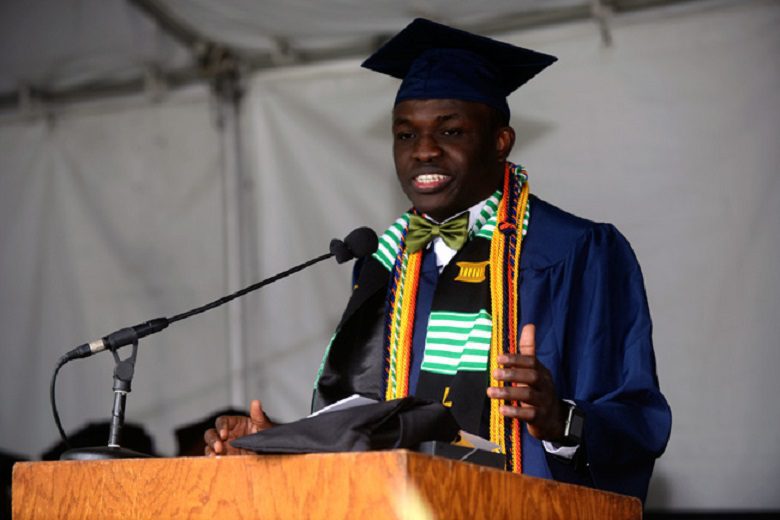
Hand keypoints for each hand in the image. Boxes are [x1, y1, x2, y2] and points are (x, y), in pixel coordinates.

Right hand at [203, 399, 273, 455]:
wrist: (272, 453)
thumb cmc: (267, 437)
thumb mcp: (264, 426)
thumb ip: (259, 416)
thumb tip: (256, 402)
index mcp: (234, 424)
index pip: (222, 421)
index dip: (221, 427)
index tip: (224, 434)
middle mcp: (227, 435)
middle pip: (211, 433)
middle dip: (213, 440)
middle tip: (219, 447)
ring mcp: (225, 447)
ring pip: (210, 446)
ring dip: (210, 451)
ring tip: (216, 456)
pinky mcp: (226, 458)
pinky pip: (215, 458)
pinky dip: (214, 460)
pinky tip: (218, 462)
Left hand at [486, 324, 565, 441]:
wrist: (554, 419)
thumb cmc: (539, 390)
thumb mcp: (535, 370)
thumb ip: (529, 350)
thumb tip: (529, 325)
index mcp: (542, 372)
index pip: (531, 362)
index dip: (515, 359)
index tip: (498, 359)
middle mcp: (545, 385)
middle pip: (532, 376)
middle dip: (512, 374)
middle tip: (494, 374)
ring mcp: (544, 401)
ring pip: (528, 395)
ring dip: (508, 392)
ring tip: (490, 392)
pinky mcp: (540, 417)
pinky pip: (529, 414)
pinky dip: (515, 411)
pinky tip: (501, 409)